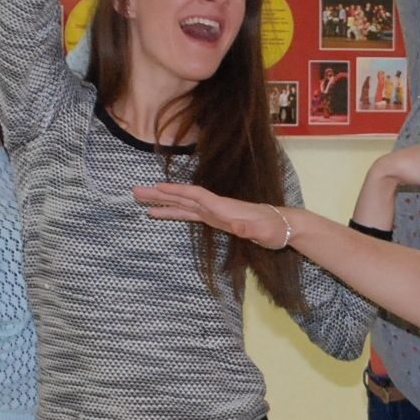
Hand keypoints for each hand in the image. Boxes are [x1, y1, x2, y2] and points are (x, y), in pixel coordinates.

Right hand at [133, 182, 290, 248]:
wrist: (284, 225)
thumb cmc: (275, 228)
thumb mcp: (265, 232)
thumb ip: (251, 230)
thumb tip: (240, 229)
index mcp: (224, 207)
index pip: (196, 196)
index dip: (177, 192)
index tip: (157, 188)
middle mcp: (216, 207)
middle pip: (183, 198)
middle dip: (160, 194)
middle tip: (135, 191)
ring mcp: (214, 212)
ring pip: (183, 205)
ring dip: (162, 202)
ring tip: (140, 200)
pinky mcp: (215, 220)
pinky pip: (189, 215)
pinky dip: (173, 213)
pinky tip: (159, 214)